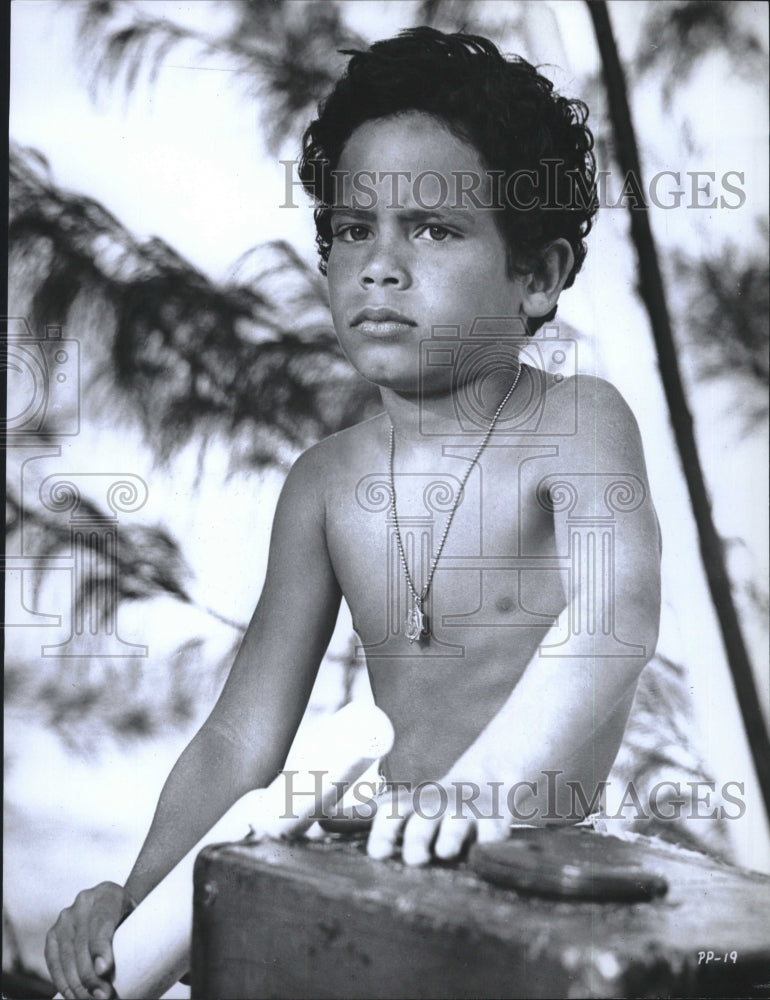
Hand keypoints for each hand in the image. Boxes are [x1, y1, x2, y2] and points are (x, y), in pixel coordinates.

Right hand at [45, 881, 133, 998]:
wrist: (113, 905)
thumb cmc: (129, 917)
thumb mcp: (137, 919)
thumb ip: (131, 936)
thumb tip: (116, 970)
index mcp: (108, 894)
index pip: (102, 923)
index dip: (101, 948)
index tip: (104, 970)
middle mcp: (83, 902)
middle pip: (83, 945)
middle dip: (91, 977)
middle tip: (103, 996)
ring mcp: (65, 918)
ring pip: (67, 957)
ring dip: (78, 985)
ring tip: (91, 999)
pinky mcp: (53, 933)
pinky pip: (54, 962)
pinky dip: (63, 983)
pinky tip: (74, 995)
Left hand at [366, 780, 511, 865]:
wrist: (486, 780)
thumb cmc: (435, 807)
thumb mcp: (404, 808)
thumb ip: (369, 819)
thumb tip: (321, 825)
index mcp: (411, 805)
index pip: (392, 812)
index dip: (384, 831)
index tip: (377, 853)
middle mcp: (436, 806)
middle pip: (423, 819)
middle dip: (417, 837)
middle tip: (414, 858)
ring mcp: (465, 812)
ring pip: (456, 824)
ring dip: (450, 835)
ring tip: (445, 852)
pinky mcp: (495, 818)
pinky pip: (493, 829)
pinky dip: (490, 840)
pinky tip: (487, 851)